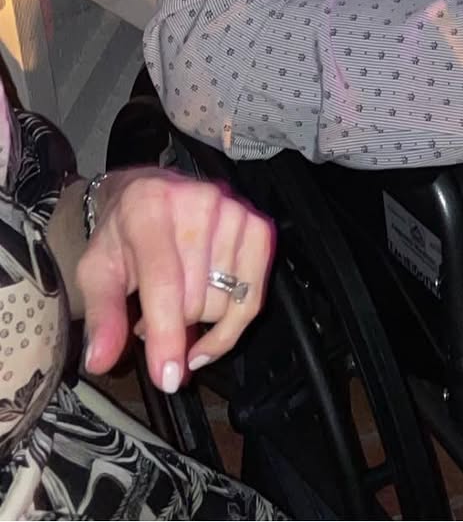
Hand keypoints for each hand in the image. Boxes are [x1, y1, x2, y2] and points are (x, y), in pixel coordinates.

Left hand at [76, 170, 273, 392]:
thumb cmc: (121, 236)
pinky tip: (211, 327)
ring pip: (224, 302)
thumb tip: (101, 360)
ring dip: (199, 321)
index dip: (166, 333)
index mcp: (149, 207)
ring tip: (175, 304)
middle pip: (196, 299)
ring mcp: (234, 210)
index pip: (165, 280)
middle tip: (149, 317)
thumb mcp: (96, 271)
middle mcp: (198, 201)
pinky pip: (252, 296)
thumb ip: (102, 315)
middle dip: (172, 325)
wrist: (147, 194)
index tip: (167, 377)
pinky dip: (233, 323)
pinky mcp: (258, 225)